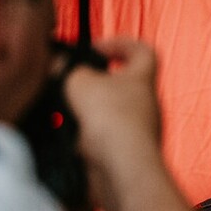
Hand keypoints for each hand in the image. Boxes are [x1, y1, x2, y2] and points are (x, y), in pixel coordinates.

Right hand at [63, 37, 161, 190]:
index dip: (121, 44)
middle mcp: (146, 105)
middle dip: (93, 83)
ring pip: (110, 113)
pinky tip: (72, 136)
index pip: (144, 52)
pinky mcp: (126, 151)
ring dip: (85, 111)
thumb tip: (64, 68)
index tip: (97, 49)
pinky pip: (103, 137)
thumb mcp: (80, 81)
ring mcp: (139, 130)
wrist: (122, 166)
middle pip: (122, 85)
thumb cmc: (112, 119)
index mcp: (142, 80)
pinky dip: (85, 135)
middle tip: (72, 85)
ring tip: (66, 113)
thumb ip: (71, 69)